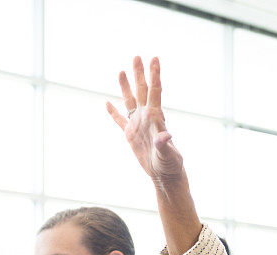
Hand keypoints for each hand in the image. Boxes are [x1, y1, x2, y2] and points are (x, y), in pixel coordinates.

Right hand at [107, 56, 184, 188]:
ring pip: (130, 101)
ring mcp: (138, 125)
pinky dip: (113, 112)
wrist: (163, 175)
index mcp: (156, 117)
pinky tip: (107, 103)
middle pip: (142, 90)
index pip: (155, 91)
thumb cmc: (169, 164)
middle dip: (139, 74)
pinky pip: (120, 120)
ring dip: (126, 87)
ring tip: (122, 71)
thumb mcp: (167, 154)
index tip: (154, 59)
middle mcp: (146, 117)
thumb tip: (165, 136)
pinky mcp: (130, 135)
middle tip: (137, 56)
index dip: (154, 74)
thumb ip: (164, 144)